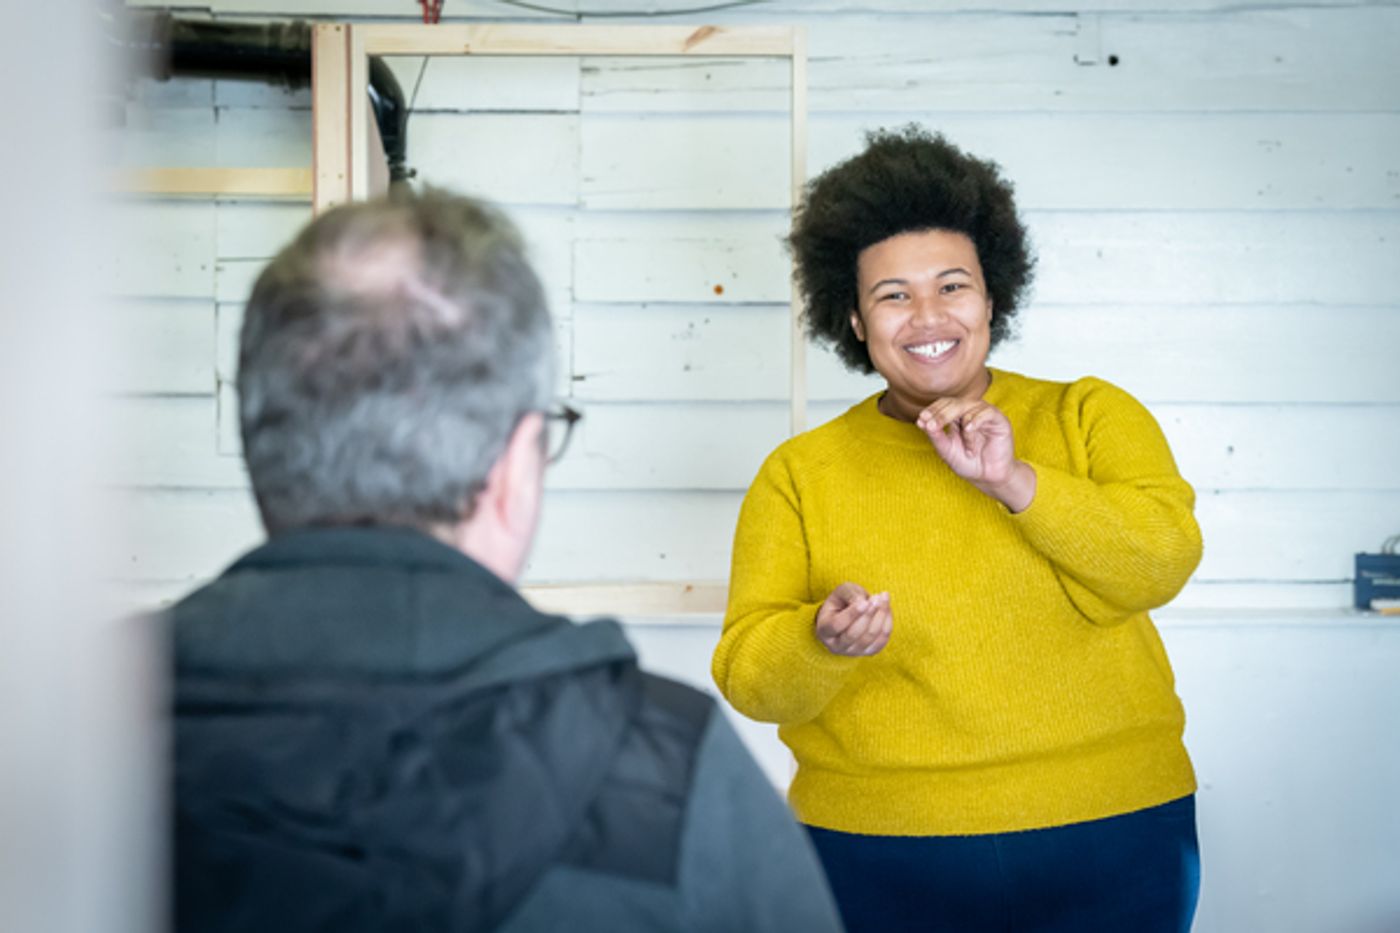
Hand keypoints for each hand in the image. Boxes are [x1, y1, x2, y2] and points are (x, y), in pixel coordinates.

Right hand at [815, 583, 891, 656]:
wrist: (848, 614)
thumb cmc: (842, 602)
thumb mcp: (842, 592)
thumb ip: (850, 595)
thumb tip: (865, 603)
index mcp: (824, 629)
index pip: (837, 625)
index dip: (852, 614)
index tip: (865, 601)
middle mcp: (836, 645)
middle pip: (854, 633)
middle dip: (869, 614)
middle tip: (877, 597)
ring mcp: (853, 652)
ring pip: (870, 637)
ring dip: (880, 616)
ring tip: (883, 598)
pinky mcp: (868, 652)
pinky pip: (881, 641)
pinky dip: (887, 623)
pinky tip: (887, 608)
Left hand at [916, 398, 1035, 511]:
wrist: (988, 477)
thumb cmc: (967, 462)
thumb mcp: (946, 450)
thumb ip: (936, 436)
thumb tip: (922, 421)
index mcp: (957, 415)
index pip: (943, 404)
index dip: (932, 410)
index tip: (921, 420)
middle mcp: (971, 411)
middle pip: (954, 403)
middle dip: (941, 414)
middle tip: (931, 425)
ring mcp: (985, 414)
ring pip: (969, 407)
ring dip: (963, 428)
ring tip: (966, 448)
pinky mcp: (999, 420)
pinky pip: (986, 413)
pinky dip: (976, 421)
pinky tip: (969, 430)